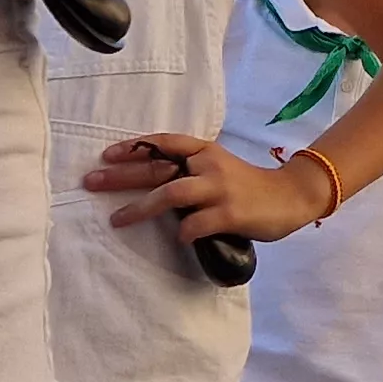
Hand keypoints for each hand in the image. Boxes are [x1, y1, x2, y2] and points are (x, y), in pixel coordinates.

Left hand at [84, 134, 332, 242]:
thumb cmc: (249, 185)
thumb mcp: (219, 168)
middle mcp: (209, 165)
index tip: (106, 155)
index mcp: (205, 151)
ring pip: (171, 193)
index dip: (134, 147)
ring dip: (140, 207)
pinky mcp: (229, 213)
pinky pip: (195, 225)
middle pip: (158, 167)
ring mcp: (219, 189)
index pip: (164, 142)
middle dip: (121, 175)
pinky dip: (182, 233)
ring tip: (117, 219)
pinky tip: (179, 239)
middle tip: (91, 181)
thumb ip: (191, 172)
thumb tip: (151, 184)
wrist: (291, 195)